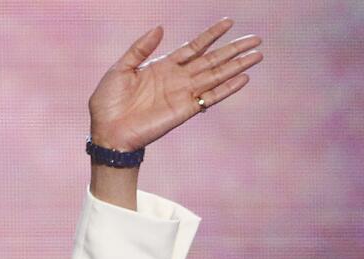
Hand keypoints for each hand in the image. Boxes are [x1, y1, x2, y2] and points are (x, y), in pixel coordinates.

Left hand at [89, 18, 261, 151]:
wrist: (107, 132)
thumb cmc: (108, 102)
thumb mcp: (120, 69)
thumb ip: (140, 49)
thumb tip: (160, 28)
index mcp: (162, 66)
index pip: (194, 46)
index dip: (211, 35)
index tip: (229, 22)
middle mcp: (177, 79)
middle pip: (212, 60)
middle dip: (233, 49)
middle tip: (256, 39)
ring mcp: (183, 94)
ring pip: (216, 76)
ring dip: (237, 66)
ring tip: (257, 55)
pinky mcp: (184, 110)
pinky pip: (210, 97)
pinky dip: (227, 88)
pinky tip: (243, 78)